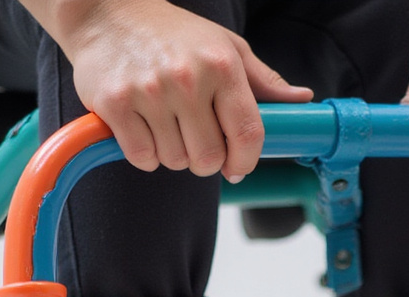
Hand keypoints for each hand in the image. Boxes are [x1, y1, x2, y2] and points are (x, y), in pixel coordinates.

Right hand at [25, 0, 312, 181]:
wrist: (107, 13)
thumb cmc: (172, 33)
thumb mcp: (225, 46)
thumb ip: (263, 79)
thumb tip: (301, 99)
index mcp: (221, 65)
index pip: (248, 133)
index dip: (246, 161)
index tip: (238, 167)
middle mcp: (187, 78)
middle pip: (209, 158)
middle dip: (206, 160)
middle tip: (195, 141)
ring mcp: (150, 91)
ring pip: (174, 160)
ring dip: (173, 154)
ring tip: (166, 126)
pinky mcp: (116, 104)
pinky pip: (141, 156)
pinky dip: (145, 153)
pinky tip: (144, 129)